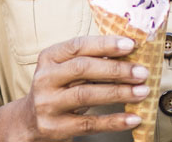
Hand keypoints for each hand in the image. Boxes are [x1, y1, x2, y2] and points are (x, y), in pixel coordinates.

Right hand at [19, 35, 148, 139]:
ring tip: (142, 91)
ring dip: (118, 93)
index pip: (78, 45)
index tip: (130, 44)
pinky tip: (132, 118)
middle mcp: (46, 78)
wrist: (29, 119)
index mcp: (49, 57)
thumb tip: (125, 54)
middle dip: (115, 69)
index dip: (104, 44)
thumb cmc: (56, 88)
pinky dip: (113, 121)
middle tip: (141, 71)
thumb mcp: (64, 69)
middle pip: (82, 69)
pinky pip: (89, 124)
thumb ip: (88, 61)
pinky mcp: (56, 127)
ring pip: (86, 95)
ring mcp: (49, 103)